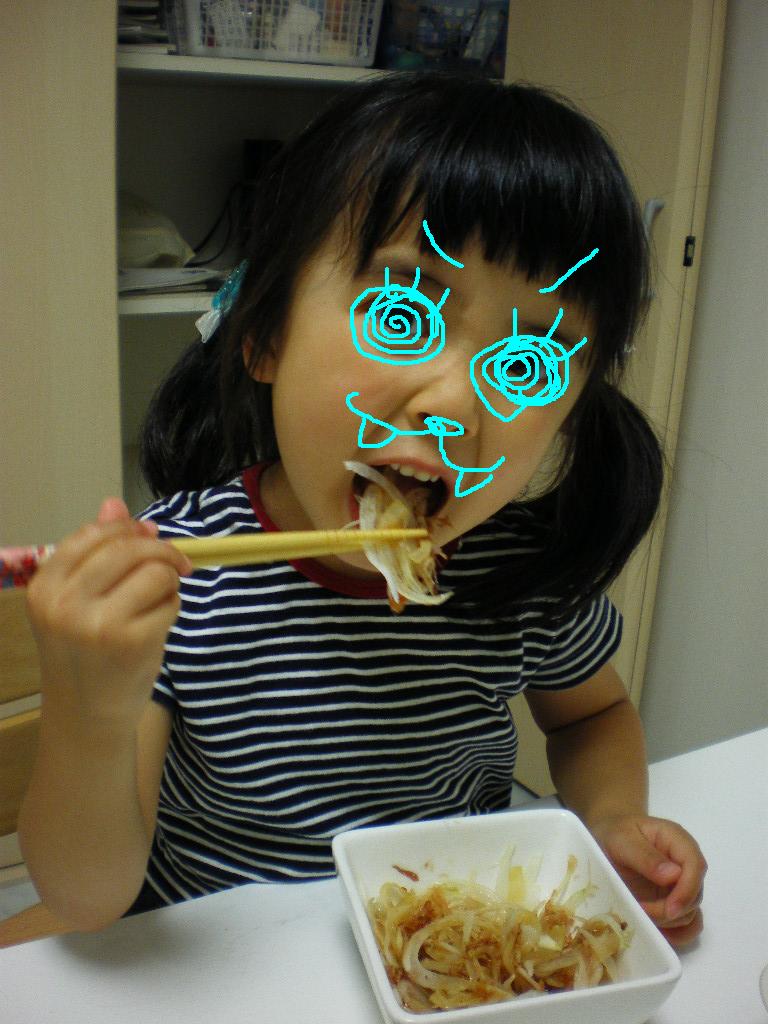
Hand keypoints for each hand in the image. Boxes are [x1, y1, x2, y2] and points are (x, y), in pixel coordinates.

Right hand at [26, 497, 191, 726]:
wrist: (85, 714)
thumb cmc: (84, 653)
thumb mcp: (76, 601)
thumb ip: (96, 553)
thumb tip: (115, 503)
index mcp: (45, 587)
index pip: (92, 534)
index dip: (127, 529)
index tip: (149, 536)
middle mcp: (66, 604)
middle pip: (128, 548)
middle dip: (161, 550)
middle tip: (177, 563)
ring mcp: (98, 624)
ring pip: (155, 572)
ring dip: (168, 581)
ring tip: (160, 600)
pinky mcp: (133, 642)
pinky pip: (169, 603)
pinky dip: (172, 608)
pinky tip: (158, 624)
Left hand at [588, 814, 706, 946]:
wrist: (604, 840)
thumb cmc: (614, 834)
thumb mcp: (622, 839)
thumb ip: (645, 855)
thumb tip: (674, 875)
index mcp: (677, 841)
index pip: (696, 866)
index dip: (687, 891)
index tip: (669, 909)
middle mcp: (684, 864)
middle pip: (694, 895)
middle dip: (670, 910)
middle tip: (640, 909)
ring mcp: (680, 885)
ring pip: (690, 913)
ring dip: (667, 922)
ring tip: (639, 914)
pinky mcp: (673, 902)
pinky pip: (686, 925)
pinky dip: (675, 933)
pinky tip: (655, 931)